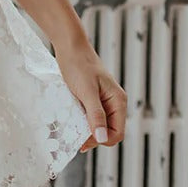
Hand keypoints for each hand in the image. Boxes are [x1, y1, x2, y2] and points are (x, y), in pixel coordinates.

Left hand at [54, 37, 126, 153]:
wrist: (69, 46)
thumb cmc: (78, 65)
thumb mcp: (87, 92)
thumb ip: (96, 115)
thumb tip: (101, 138)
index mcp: (118, 102)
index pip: (116, 133)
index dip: (101, 140)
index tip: (83, 140)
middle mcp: (114, 103)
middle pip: (108, 131)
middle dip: (93, 136)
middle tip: (75, 135)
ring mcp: (103, 101)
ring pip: (98, 125)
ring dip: (86, 129)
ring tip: (72, 126)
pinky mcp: (93, 98)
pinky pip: (90, 116)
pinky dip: (82, 120)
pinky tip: (72, 118)